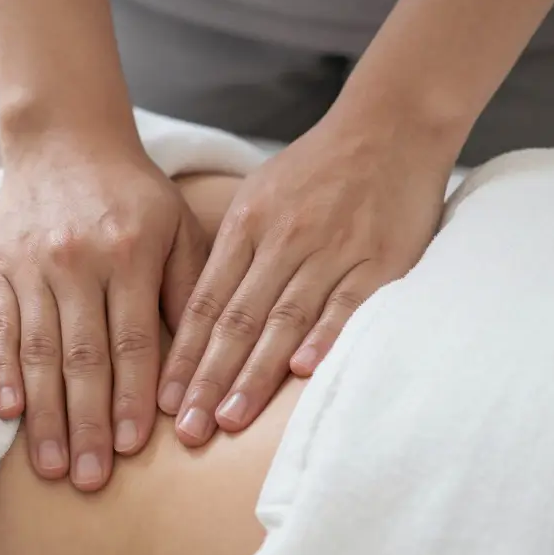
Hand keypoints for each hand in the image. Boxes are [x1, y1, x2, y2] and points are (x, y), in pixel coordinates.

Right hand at [0, 142, 207, 490]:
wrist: (63, 136)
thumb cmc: (131, 190)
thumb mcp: (177, 224)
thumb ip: (190, 287)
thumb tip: (201, 360)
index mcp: (128, 253)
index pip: (133, 341)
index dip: (130, 398)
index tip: (131, 450)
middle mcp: (76, 262)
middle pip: (83, 358)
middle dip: (86, 424)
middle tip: (88, 481)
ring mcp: (31, 266)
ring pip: (37, 352)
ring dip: (43, 415)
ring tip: (50, 466)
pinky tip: (7, 413)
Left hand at [158, 113, 453, 445]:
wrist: (389, 125)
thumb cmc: (317, 169)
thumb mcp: (258, 197)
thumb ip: (231, 252)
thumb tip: (196, 313)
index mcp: (246, 226)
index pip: (206, 302)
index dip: (184, 355)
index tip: (164, 401)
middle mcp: (282, 240)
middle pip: (237, 320)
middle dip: (208, 378)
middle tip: (187, 430)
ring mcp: (331, 249)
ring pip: (284, 318)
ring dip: (255, 373)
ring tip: (229, 418)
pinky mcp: (380, 257)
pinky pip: (349, 302)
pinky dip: (326, 336)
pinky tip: (302, 370)